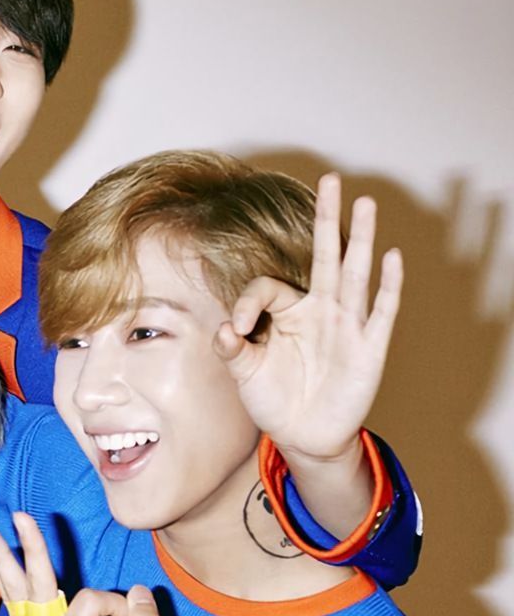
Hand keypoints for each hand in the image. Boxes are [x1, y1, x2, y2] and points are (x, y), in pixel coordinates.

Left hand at [218, 173, 402, 464]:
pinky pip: (380, 312)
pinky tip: (391, 257)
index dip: (248, 303)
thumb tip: (224, 330)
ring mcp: (347, 326)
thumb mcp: (244, 373)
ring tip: (365, 203)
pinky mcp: (368, 348)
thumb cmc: (274, 399)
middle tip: (332, 179)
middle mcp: (320, 311)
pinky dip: (387, 286)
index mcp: (288, 312)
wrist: (303, 436)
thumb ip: (231, 350)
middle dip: (328, 218)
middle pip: (325, 256)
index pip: (268, 286)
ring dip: (360, 239)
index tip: (237, 331)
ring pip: (354, 273)